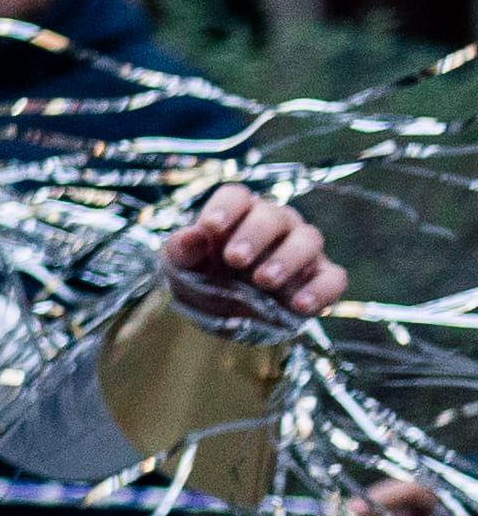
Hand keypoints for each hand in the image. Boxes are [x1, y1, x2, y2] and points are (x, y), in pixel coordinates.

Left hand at [160, 187, 342, 330]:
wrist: (225, 318)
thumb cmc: (203, 282)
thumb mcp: (182, 270)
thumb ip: (182, 251)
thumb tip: (189, 235)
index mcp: (237, 216)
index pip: (236, 197)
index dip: (226, 207)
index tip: (210, 227)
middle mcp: (275, 226)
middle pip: (274, 215)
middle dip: (255, 235)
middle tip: (235, 259)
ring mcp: (301, 251)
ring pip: (308, 239)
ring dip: (287, 258)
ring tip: (263, 281)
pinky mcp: (321, 278)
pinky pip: (333, 278)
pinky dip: (321, 290)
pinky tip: (300, 305)